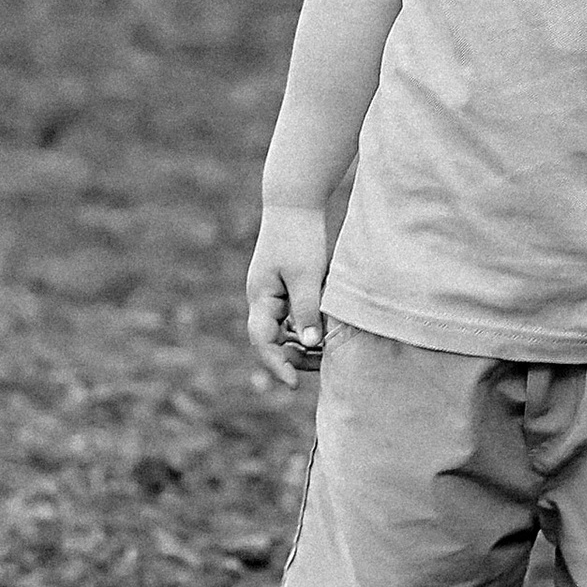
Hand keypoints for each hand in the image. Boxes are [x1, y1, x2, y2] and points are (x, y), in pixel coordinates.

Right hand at [246, 203, 330, 388]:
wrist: (296, 201)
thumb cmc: (299, 236)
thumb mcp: (305, 276)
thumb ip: (306, 311)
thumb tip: (309, 346)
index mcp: (261, 297)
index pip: (262, 342)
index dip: (276, 366)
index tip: (293, 386)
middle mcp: (262, 298)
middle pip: (272, 340)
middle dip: (292, 358)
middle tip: (320, 368)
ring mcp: (273, 291)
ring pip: (284, 330)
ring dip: (301, 344)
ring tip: (326, 353)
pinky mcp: (286, 284)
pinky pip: (292, 316)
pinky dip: (306, 327)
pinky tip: (326, 331)